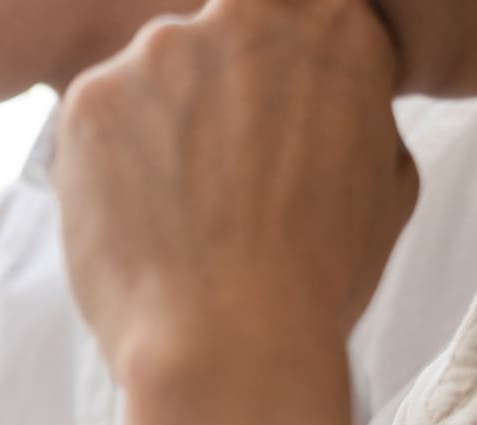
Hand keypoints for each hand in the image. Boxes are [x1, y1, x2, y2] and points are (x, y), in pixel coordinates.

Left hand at [56, 0, 414, 383]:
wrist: (230, 341)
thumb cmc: (316, 277)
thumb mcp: (386, 178)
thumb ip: (353, 111)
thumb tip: (330, 102)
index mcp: (334, 20)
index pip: (279, 28)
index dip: (262, 93)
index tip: (256, 143)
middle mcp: (246, 12)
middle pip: (209, 47)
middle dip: (203, 109)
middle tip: (212, 187)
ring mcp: (161, 50)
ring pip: (146, 84)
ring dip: (151, 136)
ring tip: (173, 214)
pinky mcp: (90, 97)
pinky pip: (93, 125)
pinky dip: (102, 170)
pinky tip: (132, 220)